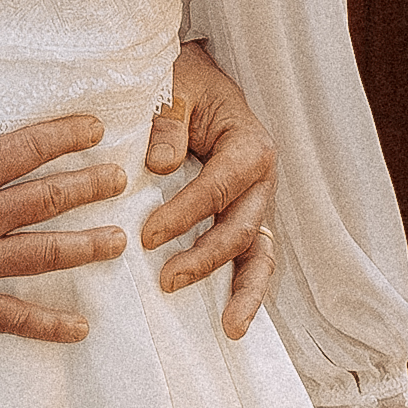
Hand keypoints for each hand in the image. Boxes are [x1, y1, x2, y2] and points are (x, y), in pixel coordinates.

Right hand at [0, 53, 130, 343]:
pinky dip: (47, 325)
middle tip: (121, 180)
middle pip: (45, 201)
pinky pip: (10, 317)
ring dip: (84, 247)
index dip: (64, 136)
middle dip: (87, 187)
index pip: (25, 150)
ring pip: (41, 256)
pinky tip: (79, 329)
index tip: (95, 129)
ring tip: (117, 242)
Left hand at [140, 40, 276, 335]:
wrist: (194, 78)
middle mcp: (261, 179)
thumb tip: (161, 166)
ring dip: (245, 291)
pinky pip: (249, 258)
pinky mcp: (243, 219)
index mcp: (249, 144)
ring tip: (231, 329)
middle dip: (206, 259)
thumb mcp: (173, 87)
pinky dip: (242, 288)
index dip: (185, 215)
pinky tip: (230, 321)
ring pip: (259, 254)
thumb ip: (166, 123)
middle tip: (166, 281)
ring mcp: (255, 204)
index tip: (146, 236)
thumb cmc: (182, 80)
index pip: (219, 187)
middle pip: (242, 229)